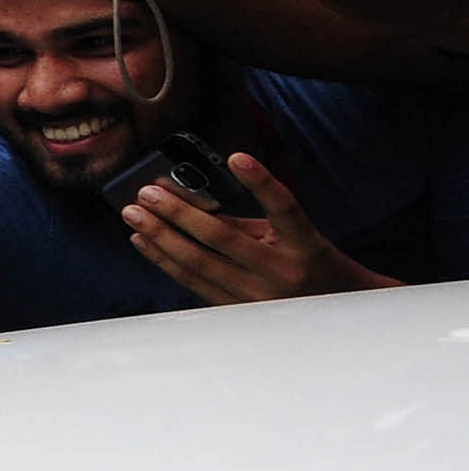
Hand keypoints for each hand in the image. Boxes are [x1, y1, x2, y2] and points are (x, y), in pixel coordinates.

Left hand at [122, 152, 397, 304]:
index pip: (284, 207)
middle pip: (222, 239)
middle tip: (145, 193)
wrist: (337, 311)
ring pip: (199, 265)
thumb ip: (245, 220)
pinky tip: (145, 243)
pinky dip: (165, 261)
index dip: (261, 182)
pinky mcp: (239, 313)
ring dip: (161, 238)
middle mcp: (283, 272)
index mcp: (305, 244)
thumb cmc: (310, 261)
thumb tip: (186, 200)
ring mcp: (259, 297)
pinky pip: (194, 284)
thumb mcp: (292, 236)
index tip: (237, 157)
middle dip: (177, 214)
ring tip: (134, 216)